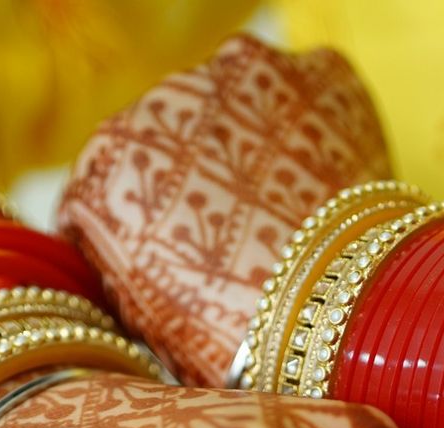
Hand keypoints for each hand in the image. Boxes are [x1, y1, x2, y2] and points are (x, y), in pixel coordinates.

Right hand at [58, 33, 390, 385]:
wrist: (335, 310)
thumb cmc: (231, 338)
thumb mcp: (147, 321)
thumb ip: (127, 270)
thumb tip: (136, 266)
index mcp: (108, 161)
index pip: (111, 184)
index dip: (142, 227)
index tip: (172, 256)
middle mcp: (165, 98)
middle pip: (177, 138)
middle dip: (200, 178)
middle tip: (240, 239)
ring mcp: (244, 75)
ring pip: (242, 110)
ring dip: (255, 151)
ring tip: (289, 217)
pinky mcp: (318, 73)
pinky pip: (310, 102)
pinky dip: (316, 137)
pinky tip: (328, 190)